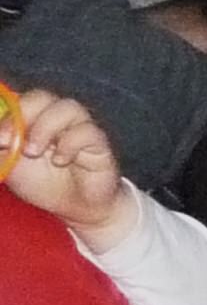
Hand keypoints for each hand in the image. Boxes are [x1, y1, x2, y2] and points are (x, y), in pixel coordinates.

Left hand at [2, 89, 137, 242]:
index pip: (19, 100)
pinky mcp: (98, 142)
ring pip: (68, 107)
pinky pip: (88, 131)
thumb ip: (1, 146)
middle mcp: (56, 118)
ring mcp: (79, 127)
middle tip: (8, 141)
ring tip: (33, 152)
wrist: (74, 208)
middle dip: (23, 114)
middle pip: (42, 96)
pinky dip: (69, 144)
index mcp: (32, 119)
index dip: (8, 112)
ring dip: (45, 128)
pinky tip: (61, 161)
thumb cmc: (42, 183)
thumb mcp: (8, 166)